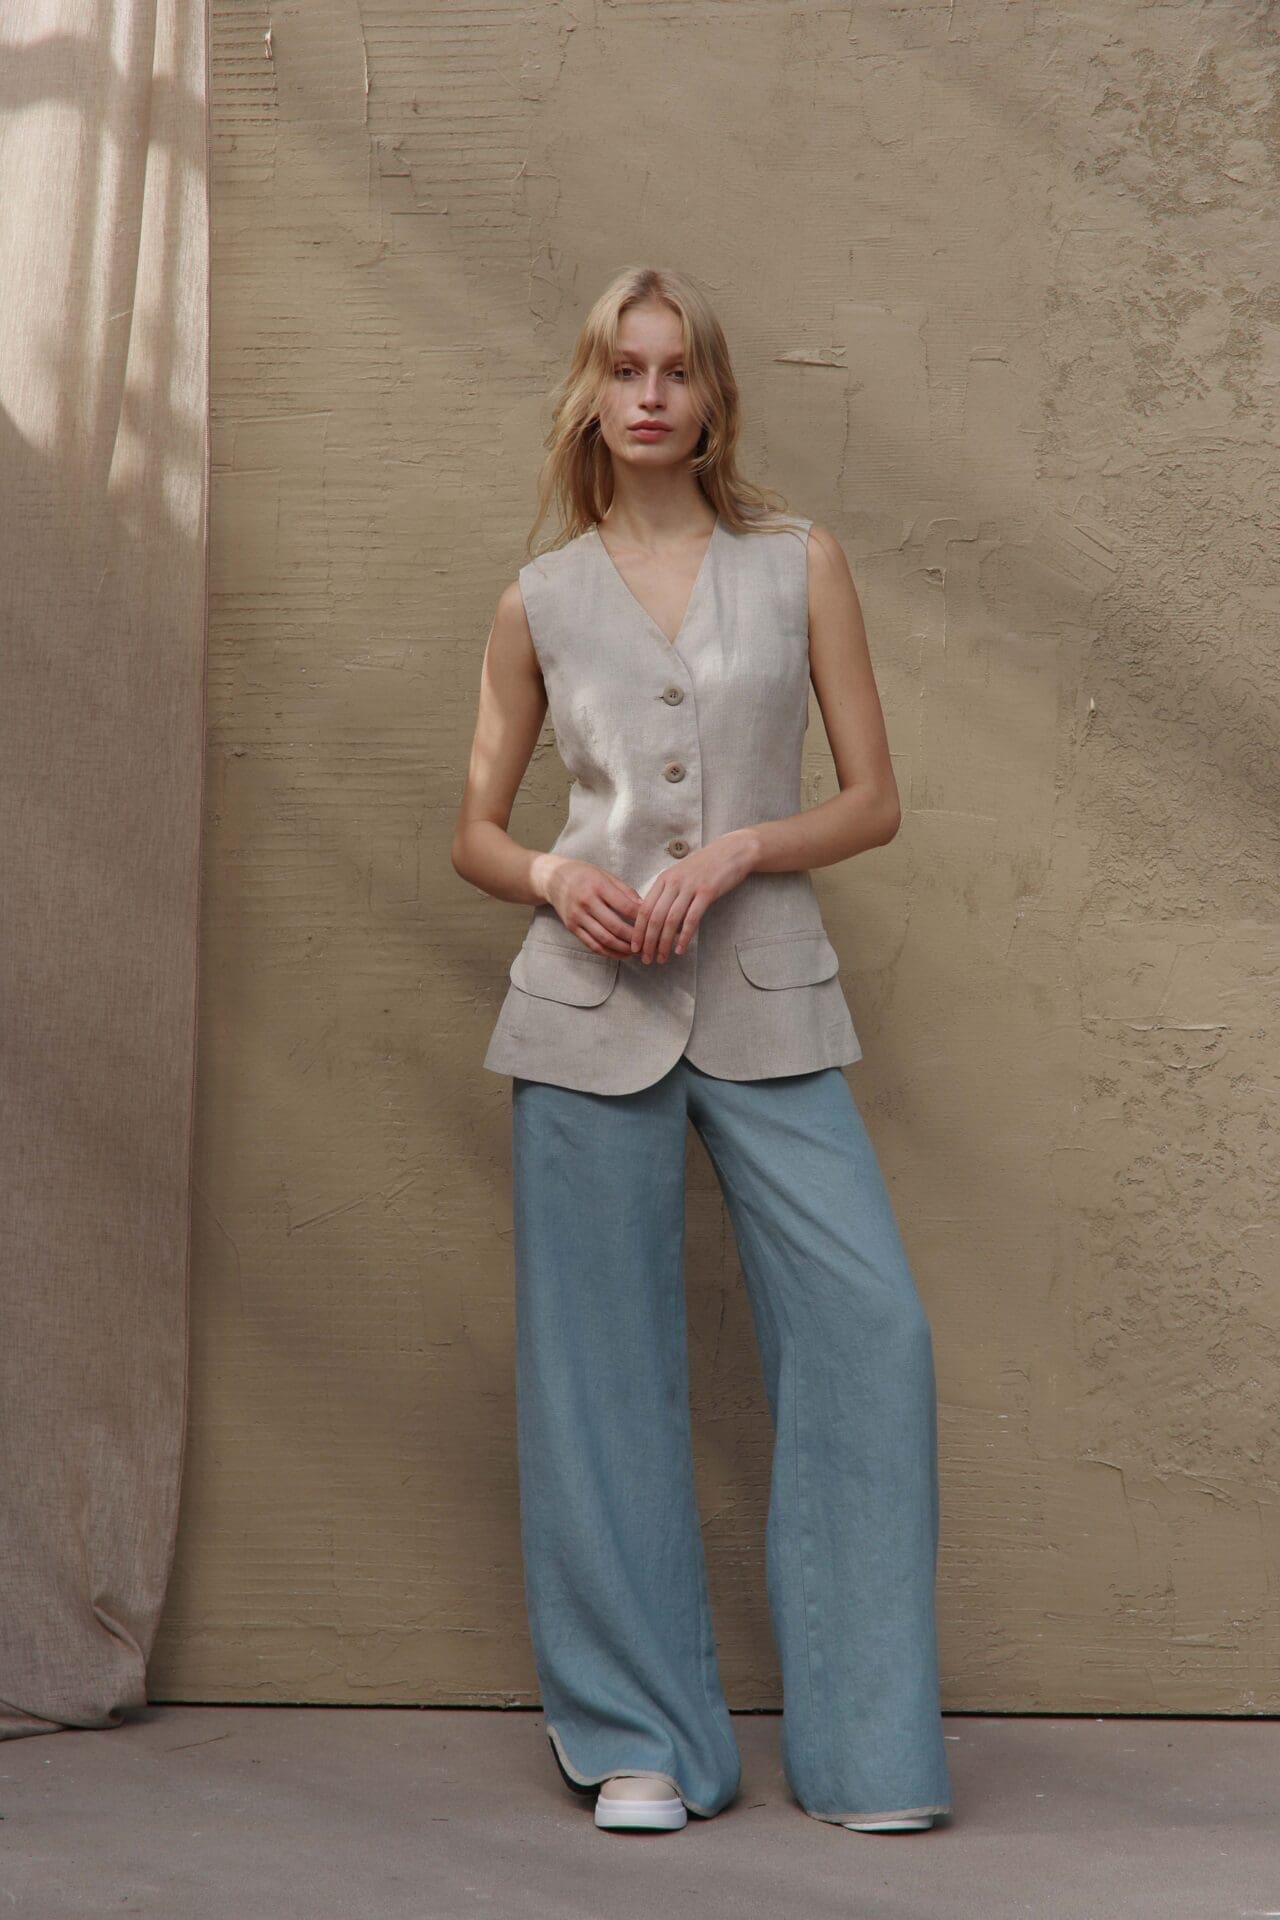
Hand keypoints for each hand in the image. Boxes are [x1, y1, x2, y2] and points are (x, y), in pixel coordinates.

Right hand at [535, 855, 642, 955]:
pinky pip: (592, 945)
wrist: (553, 879)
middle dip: (634, 938)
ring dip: (623, 948)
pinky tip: (621, 954)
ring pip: (604, 939)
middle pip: (615, 927)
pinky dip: (609, 952)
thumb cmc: (584, 875)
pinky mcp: (572, 928)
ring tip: (637, 950)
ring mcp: (577, 917)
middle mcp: (586, 902)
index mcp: (598, 886)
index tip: (654, 923)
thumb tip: (645, 907)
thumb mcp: (606, 875)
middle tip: (648, 942)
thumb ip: (625, 891)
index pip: (625, 906)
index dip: (642, 918)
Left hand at [630, 829, 759, 964]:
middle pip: (654, 917)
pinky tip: (680, 949)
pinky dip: (684, 937)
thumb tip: (656, 918)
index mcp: (664, 879)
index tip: (635, 947)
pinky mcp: (707, 893)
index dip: (638, 930)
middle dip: (648, 941)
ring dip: (664, 943)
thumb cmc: (706, 866)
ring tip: (662, 958)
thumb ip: (668, 893)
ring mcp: (690, 887)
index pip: (644, 909)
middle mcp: (674, 882)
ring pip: (670, 920)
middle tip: (646, 959)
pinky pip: (691, 919)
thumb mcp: (681, 875)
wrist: (732, 852)